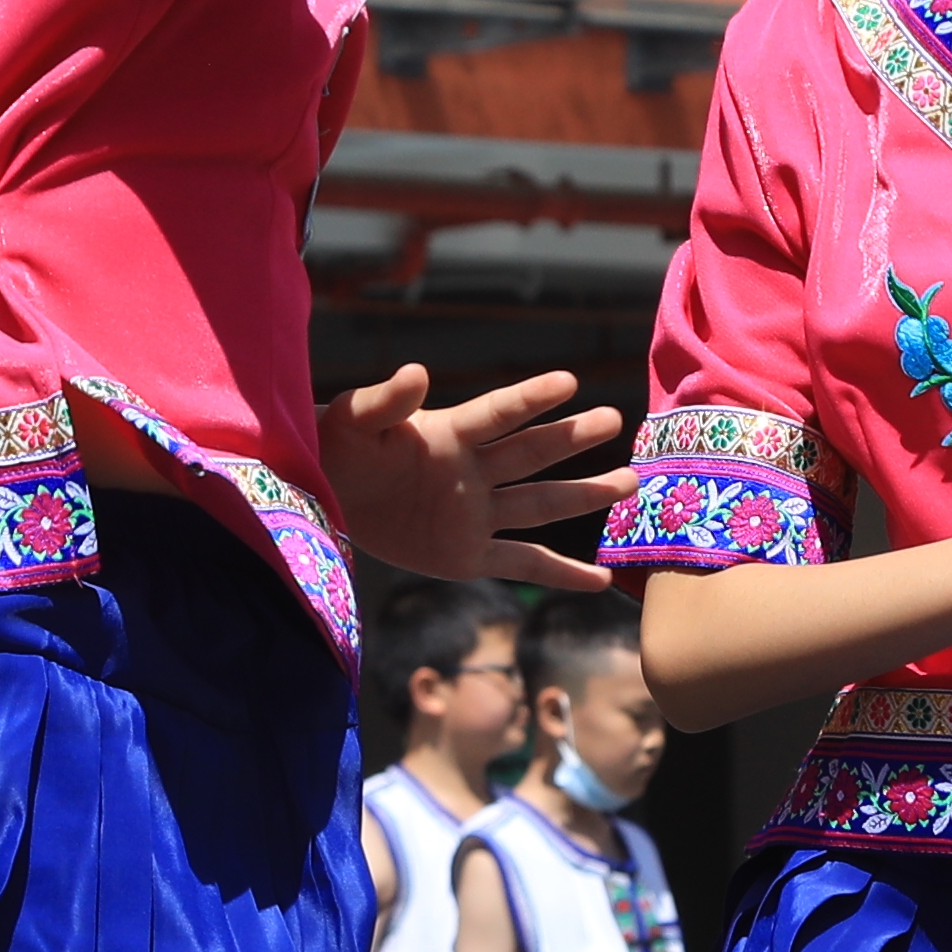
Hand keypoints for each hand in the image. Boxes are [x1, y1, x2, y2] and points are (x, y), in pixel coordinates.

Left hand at [328, 364, 625, 585]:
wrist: (320, 496)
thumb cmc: (336, 448)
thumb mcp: (351, 420)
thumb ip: (384, 400)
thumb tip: (415, 372)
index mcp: (448, 434)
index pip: (497, 414)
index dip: (530, 398)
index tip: (567, 381)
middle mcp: (472, 472)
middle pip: (530, 453)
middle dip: (571, 437)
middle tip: (613, 419)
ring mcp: (476, 514)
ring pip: (540, 503)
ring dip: (584, 495)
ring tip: (630, 482)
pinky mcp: (467, 554)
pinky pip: (522, 563)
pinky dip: (561, 573)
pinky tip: (602, 579)